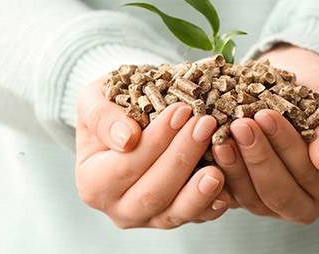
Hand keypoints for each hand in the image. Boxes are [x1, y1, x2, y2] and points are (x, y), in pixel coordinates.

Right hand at [75, 76, 230, 228]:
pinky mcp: (174, 216)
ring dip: (198, 191)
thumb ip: (103, 117)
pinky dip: (211, 206)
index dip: (155, 140)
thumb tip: (126, 139)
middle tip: (205, 124)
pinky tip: (226, 188)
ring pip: (174, 213)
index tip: (181, 111)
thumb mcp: (94, 100)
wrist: (126, 119)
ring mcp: (147, 217)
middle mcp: (117, 206)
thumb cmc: (110, 107)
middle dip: (181, 158)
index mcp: (93, 181)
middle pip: (152, 193)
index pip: (126, 165)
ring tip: (218, 167)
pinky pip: (195, 218)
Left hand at [212, 45, 318, 223]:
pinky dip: (218, 175)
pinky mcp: (245, 199)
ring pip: (251, 199)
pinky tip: (207, 150)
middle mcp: (307, 204)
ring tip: (220, 136)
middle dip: (258, 158)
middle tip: (240, 125)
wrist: (295, 84)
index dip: (287, 146)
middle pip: (280, 194)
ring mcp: (273, 206)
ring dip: (234, 167)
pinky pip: (230, 197)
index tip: (265, 115)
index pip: (312, 174)